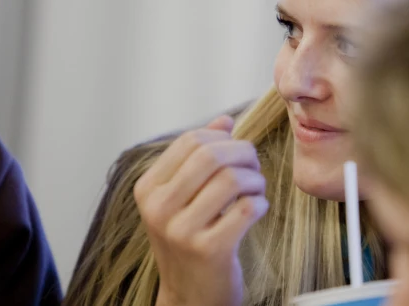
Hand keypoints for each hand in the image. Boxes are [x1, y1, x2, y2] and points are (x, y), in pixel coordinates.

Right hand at [134, 116, 268, 305]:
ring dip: (255, 180)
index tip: (236, 152)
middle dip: (243, 153)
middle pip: (211, 155)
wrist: (191, 295)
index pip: (191, 140)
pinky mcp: (208, 250)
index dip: (223, 138)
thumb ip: (200, 156)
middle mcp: (159, 208)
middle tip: (253, 167)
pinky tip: (255, 211)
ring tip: (254, 192)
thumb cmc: (192, 238)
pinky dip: (260, 204)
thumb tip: (224, 120)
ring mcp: (181, 231)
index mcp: (149, 188)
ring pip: (232, 179)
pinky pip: (248, 208)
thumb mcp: (185, 196)